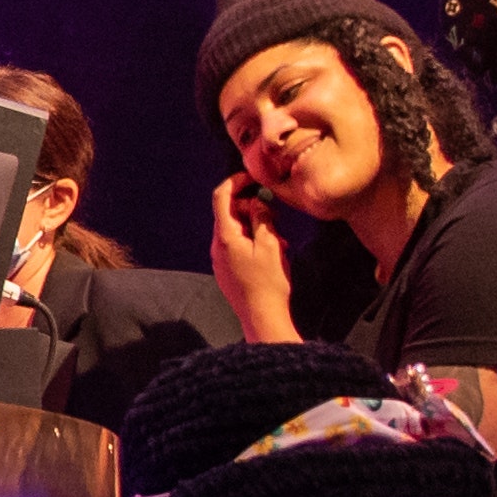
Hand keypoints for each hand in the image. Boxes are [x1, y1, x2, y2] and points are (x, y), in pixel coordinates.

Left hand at [202, 172, 298, 346]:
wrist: (262, 317)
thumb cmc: (268, 282)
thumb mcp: (270, 244)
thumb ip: (262, 218)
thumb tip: (257, 202)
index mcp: (225, 237)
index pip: (221, 198)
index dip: (235, 182)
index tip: (252, 178)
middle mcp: (217, 247)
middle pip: (229, 214)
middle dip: (251, 208)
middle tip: (274, 216)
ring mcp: (220, 260)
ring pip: (236, 231)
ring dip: (255, 227)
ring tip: (278, 241)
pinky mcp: (227, 271)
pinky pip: (237, 247)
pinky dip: (252, 242)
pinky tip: (271, 253)